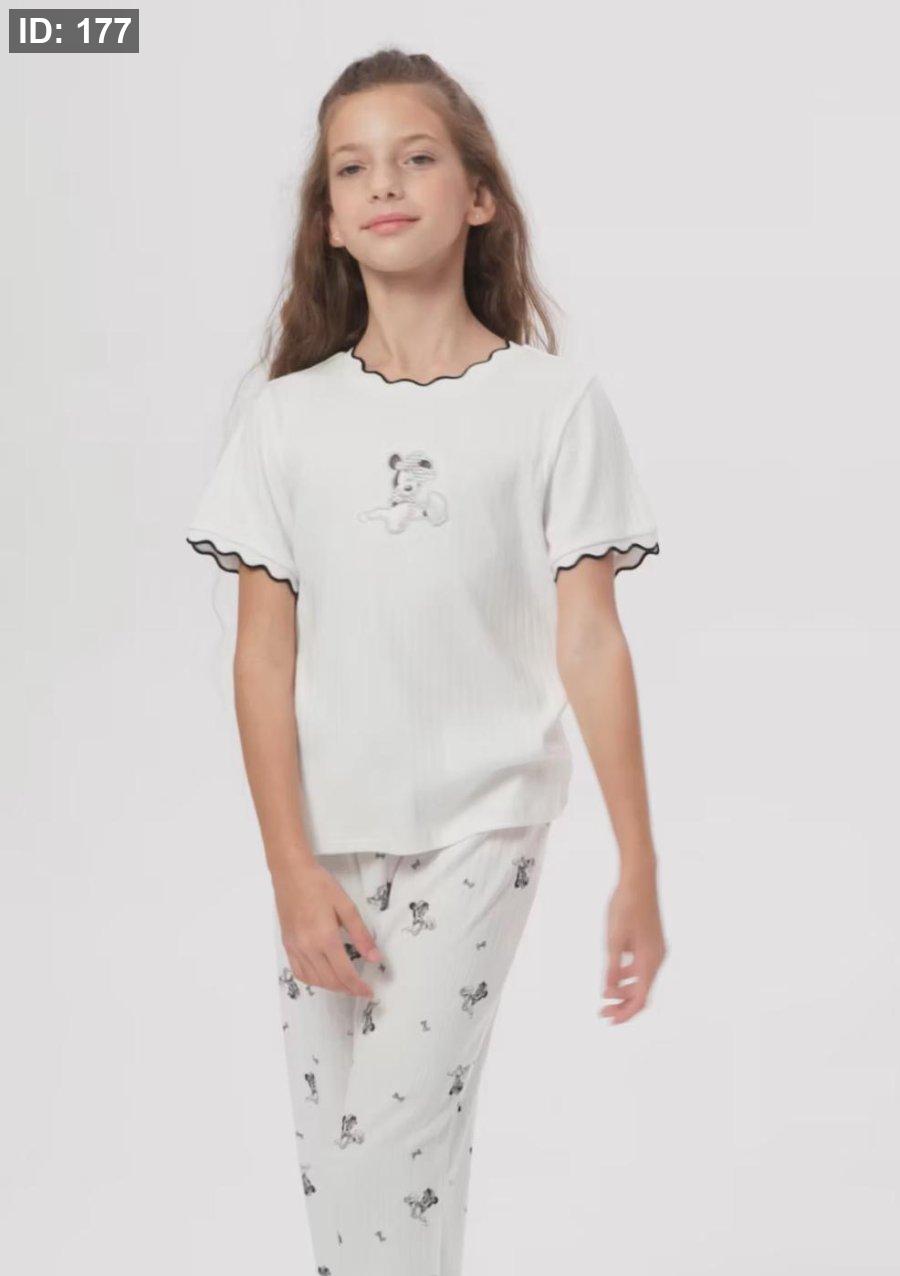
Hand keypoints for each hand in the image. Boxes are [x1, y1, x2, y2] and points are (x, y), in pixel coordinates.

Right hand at [274, 861, 381, 997]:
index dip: (358, 987)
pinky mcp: (288, 944)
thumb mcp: (347, 906)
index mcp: (325, 938)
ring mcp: (295, 948)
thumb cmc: (320, 885)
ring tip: (345, 985)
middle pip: (330, 980)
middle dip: (347, 989)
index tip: (368, 992)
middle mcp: (308, 947)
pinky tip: (323, 977)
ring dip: (331, 987)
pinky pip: (299, 972)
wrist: (291, 873)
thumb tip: (375, 958)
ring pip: (314, 980)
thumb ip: (361, 935)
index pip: (344, 973)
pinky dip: (313, 980)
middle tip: (360, 990)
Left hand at [600, 867, 666, 1023]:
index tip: (609, 1020)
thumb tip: (608, 990)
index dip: (625, 1013)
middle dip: (622, 1003)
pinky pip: (641, 966)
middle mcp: (657, 958)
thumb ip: (612, 967)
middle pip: (642, 992)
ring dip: (624, 989)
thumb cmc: (626, 906)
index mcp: (650, 961)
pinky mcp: (651, 941)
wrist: (639, 880)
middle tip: (602, 1009)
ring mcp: (656, 950)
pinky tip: (614, 972)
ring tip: (605, 993)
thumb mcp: (613, 939)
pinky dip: (628, 974)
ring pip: (641, 979)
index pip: (640, 999)